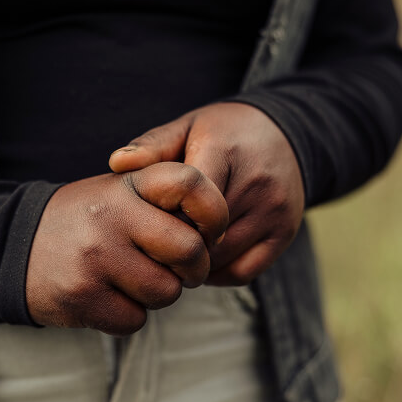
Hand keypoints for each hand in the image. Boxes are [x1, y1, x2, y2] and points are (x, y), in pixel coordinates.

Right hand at [26, 162, 228, 335]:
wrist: (12, 246)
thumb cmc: (85, 220)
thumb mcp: (117, 191)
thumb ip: (163, 201)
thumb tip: (216, 234)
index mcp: (126, 184)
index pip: (191, 183)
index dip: (213, 212)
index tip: (208, 230)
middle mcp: (111, 215)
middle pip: (190, 250)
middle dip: (194, 268)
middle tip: (179, 269)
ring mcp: (95, 257)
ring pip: (166, 292)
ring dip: (158, 294)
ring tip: (130, 278)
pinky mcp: (82, 297)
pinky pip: (136, 320)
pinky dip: (128, 315)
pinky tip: (106, 296)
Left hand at [109, 102, 303, 285]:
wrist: (286, 132)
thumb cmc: (223, 133)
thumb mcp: (188, 127)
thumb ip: (152, 145)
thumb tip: (116, 164)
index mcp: (224, 152)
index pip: (186, 200)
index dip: (161, 216)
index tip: (146, 219)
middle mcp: (255, 182)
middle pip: (201, 233)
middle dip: (174, 243)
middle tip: (152, 245)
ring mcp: (275, 210)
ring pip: (220, 258)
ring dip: (194, 263)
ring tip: (174, 253)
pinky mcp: (286, 232)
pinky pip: (243, 271)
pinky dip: (218, 274)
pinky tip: (203, 261)